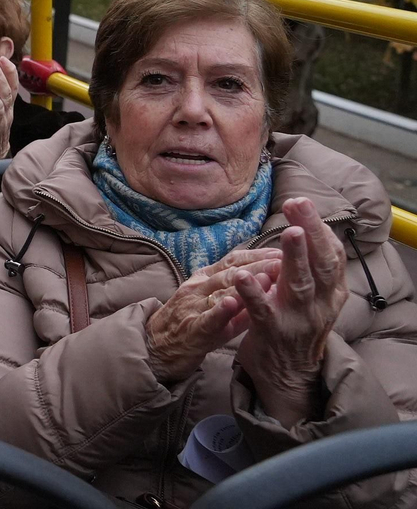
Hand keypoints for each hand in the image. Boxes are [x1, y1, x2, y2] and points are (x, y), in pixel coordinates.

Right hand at [144, 248, 283, 381]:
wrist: (156, 347)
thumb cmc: (191, 325)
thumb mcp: (215, 306)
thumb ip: (240, 297)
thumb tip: (271, 286)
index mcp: (204, 279)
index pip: (233, 260)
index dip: (257, 254)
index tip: (281, 251)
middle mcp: (197, 287)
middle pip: (231, 272)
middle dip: (259, 265)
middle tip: (284, 260)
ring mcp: (193, 306)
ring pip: (220, 290)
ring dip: (245, 283)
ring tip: (268, 277)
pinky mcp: (191, 328)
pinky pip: (207, 318)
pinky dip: (220, 310)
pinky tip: (233, 302)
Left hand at [235, 197, 349, 423]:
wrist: (287, 373)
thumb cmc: (295, 324)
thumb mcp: (313, 297)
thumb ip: (312, 269)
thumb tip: (309, 227)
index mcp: (331, 293)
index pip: (332, 255)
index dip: (319, 228)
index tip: (303, 202)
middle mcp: (321, 305)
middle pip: (321, 265)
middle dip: (311, 233)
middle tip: (300, 205)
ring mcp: (298, 319)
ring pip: (299, 285)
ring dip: (294, 258)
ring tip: (289, 233)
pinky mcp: (272, 332)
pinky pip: (262, 310)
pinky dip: (253, 292)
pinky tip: (242, 275)